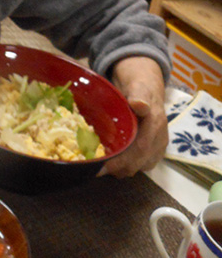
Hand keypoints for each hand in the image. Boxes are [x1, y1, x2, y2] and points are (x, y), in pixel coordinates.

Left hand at [101, 56, 167, 177]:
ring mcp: (158, 147)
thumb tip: (139, 104)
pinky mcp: (154, 152)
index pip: (141, 149)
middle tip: (96, 170)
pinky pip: (140, 165)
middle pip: (139, 162)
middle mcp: (160, 139)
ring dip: (121, 169)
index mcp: (156, 124)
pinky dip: (126, 167)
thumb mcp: (137, 87)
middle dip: (118, 168)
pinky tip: (112, 162)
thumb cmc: (139, 88)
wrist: (149, 90)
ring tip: (102, 166)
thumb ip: (138, 96)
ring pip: (139, 167)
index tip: (105, 165)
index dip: (123, 160)